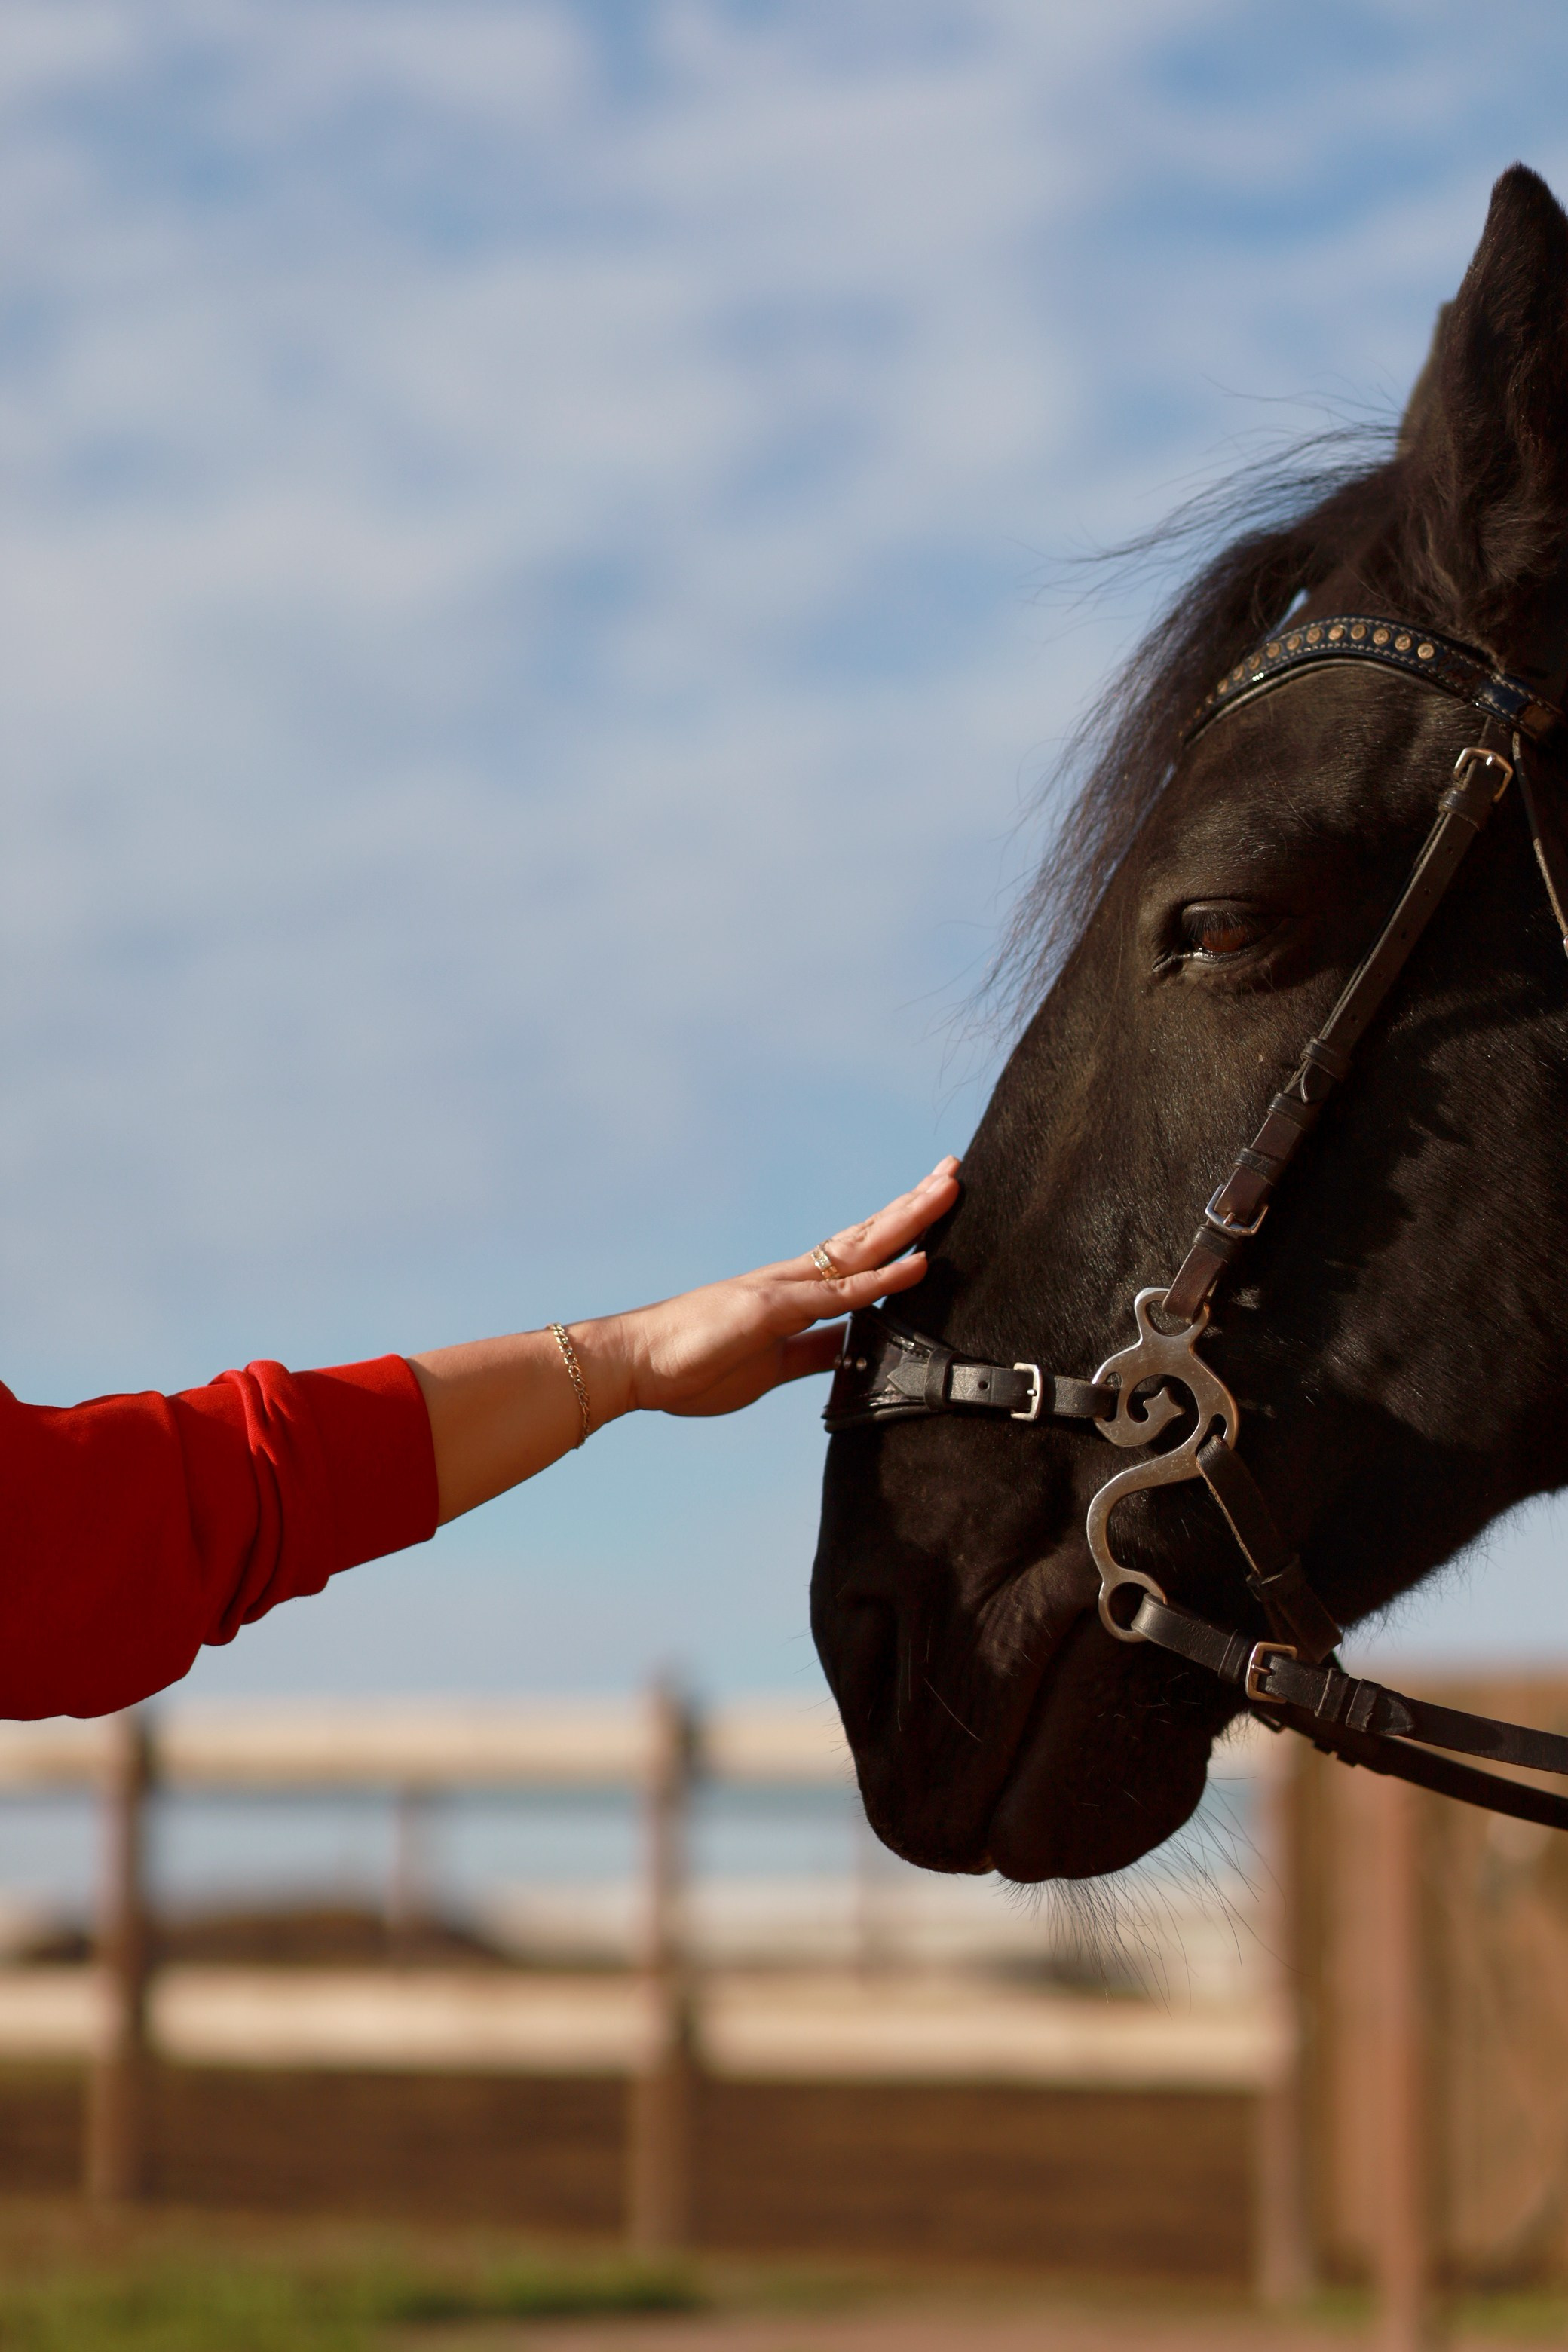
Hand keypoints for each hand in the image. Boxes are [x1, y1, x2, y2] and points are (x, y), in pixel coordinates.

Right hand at [607, 1157, 960, 1418]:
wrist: (634, 1364)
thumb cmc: (692, 1364)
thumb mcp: (771, 1365)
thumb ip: (814, 1353)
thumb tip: (852, 1349)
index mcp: (793, 1292)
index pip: (857, 1253)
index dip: (897, 1230)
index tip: (931, 1204)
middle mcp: (793, 1279)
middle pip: (867, 1234)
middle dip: (913, 1205)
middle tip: (953, 1171)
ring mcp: (784, 1290)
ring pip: (860, 1248)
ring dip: (908, 1220)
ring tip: (947, 1190)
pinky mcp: (771, 1310)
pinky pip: (838, 1294)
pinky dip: (882, 1279)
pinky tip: (918, 1264)